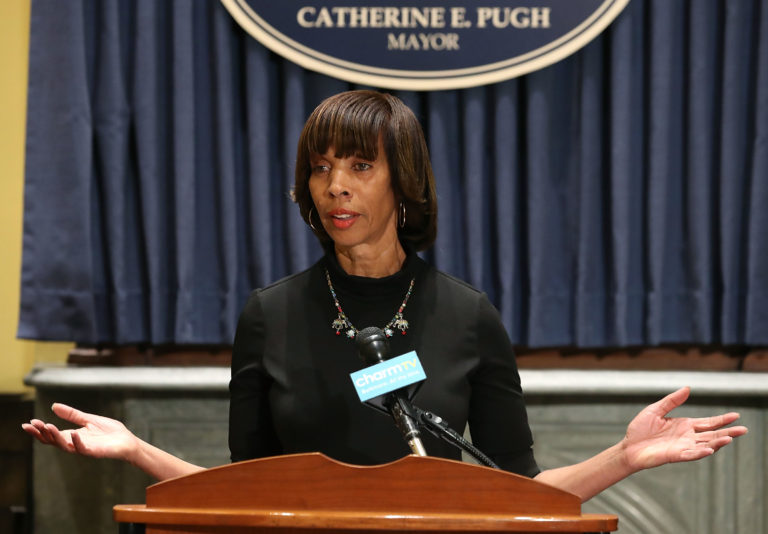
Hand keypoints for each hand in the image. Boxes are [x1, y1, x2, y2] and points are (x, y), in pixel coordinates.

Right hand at [21, 403, 138, 460]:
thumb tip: (54, 406)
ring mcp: (84, 448)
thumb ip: (72, 414)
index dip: (39, 430)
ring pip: (65, 445)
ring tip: (47, 426)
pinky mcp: (95, 452)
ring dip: (55, 437)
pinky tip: (72, 434)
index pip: (51, 434)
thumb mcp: (88, 419)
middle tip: (31, 425)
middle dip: (41, 434)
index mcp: (72, 436)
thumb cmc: (109, 432)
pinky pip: (83, 449)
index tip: (28, 423)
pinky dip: (77, 442)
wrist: (127, 441)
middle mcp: (75, 443)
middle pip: (53, 441)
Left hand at [622, 387, 747, 471]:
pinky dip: (700, 452)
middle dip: (727, 432)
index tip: (736, 416)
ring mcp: (682, 447)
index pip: (707, 422)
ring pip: (705, 445)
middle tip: (743, 429)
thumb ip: (671, 401)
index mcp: (684, 425)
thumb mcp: (655, 410)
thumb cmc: (640, 429)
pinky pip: (690, 454)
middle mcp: (687, 437)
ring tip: (729, 438)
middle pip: (711, 434)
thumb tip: (688, 388)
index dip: (721, 420)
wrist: (628, 447)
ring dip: (717, 442)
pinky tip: (709, 449)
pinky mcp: (675, 455)